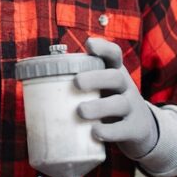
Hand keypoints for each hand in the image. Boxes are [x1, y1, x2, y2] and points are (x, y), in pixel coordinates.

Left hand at [74, 37, 157, 158]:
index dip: (104, 48)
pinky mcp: (135, 129)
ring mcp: (132, 108)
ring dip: (99, 107)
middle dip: (96, 78)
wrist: (142, 130)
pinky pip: (123, 129)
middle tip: (76, 82)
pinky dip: (109, 131)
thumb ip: (79, 84)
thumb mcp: (101, 89)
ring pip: (119, 104)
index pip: (115, 55)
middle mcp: (126, 87)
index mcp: (115, 74)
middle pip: (116, 77)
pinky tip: (95, 132)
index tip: (89, 45)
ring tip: (81, 111)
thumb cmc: (110, 104)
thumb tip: (34, 83)